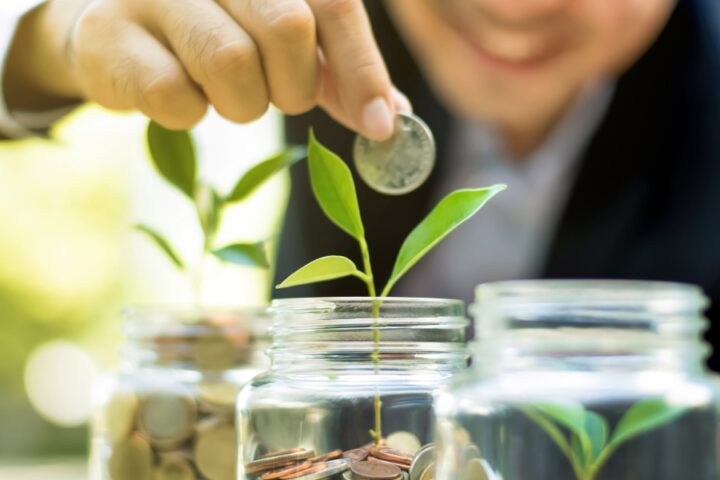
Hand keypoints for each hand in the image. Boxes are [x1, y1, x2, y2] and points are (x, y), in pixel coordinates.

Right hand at [6, 0, 409, 139]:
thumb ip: (333, 73)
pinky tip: (178, 94)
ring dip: (241, 103)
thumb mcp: (280, 45)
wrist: (113, 26)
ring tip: (222, 92)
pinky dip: (188, 113)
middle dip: (294, 86)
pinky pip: (174, 97)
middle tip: (278, 96)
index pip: (332, 5)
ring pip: (231, 64)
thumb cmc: (214, 34)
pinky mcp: (110, 36)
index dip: (362, 69)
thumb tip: (388, 117)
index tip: (381, 126)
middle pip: (287, 27)